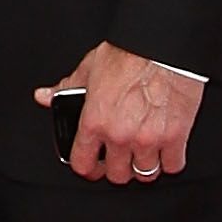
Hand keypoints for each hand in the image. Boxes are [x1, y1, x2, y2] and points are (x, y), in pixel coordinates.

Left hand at [35, 43, 202, 183]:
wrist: (163, 46)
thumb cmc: (129, 53)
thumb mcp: (89, 68)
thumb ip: (67, 88)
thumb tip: (45, 96)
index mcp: (95, 121)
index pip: (83, 164)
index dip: (88, 168)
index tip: (93, 166)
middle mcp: (120, 135)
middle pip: (117, 175)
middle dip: (118, 168)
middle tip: (122, 158)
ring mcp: (148, 139)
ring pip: (145, 174)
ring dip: (144, 166)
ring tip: (145, 155)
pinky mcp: (175, 137)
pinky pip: (173, 166)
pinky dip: (171, 161)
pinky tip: (167, 150)